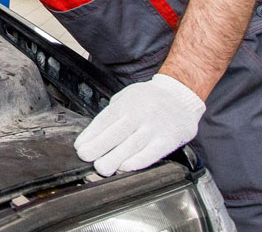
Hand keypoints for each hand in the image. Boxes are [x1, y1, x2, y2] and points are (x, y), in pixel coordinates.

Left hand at [73, 74, 204, 175]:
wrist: (181, 94)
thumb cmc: (149, 99)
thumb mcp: (127, 97)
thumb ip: (113, 114)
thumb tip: (93, 135)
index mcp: (126, 103)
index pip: (105, 120)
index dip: (91, 134)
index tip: (80, 147)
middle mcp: (139, 114)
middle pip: (117, 132)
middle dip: (99, 146)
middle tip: (86, 157)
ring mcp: (154, 127)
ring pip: (133, 144)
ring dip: (115, 157)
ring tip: (102, 167)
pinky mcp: (169, 139)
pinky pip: (153, 152)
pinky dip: (139, 161)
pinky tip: (126, 167)